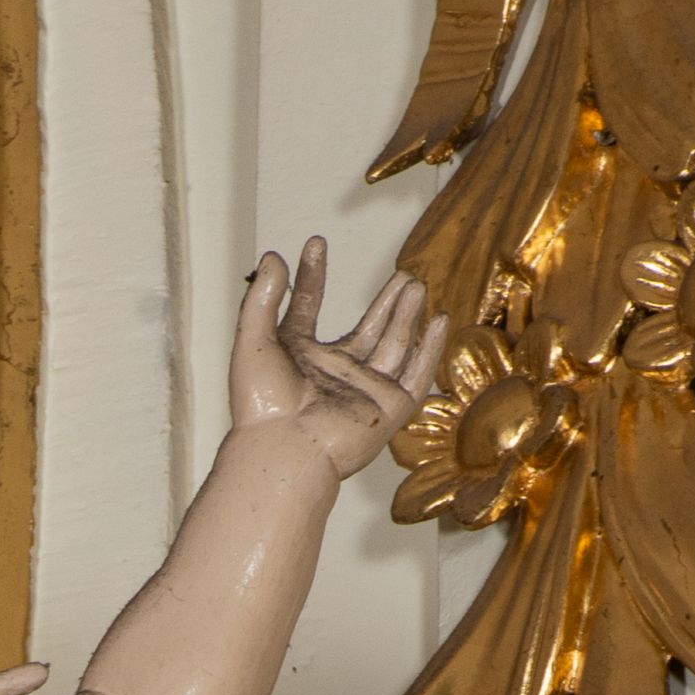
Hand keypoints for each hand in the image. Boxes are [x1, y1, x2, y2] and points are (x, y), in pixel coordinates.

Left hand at [230, 239, 445, 478]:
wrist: (285, 449)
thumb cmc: (263, 406)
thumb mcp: (254, 340)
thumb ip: (262, 298)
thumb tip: (274, 257)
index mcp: (298, 358)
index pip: (308, 309)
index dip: (311, 277)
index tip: (315, 244)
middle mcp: (333, 374)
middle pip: (366, 331)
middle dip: (386, 303)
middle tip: (403, 274)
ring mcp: (363, 391)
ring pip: (393, 346)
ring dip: (406, 315)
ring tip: (416, 283)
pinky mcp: (388, 410)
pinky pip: (416, 375)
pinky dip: (430, 349)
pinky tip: (440, 320)